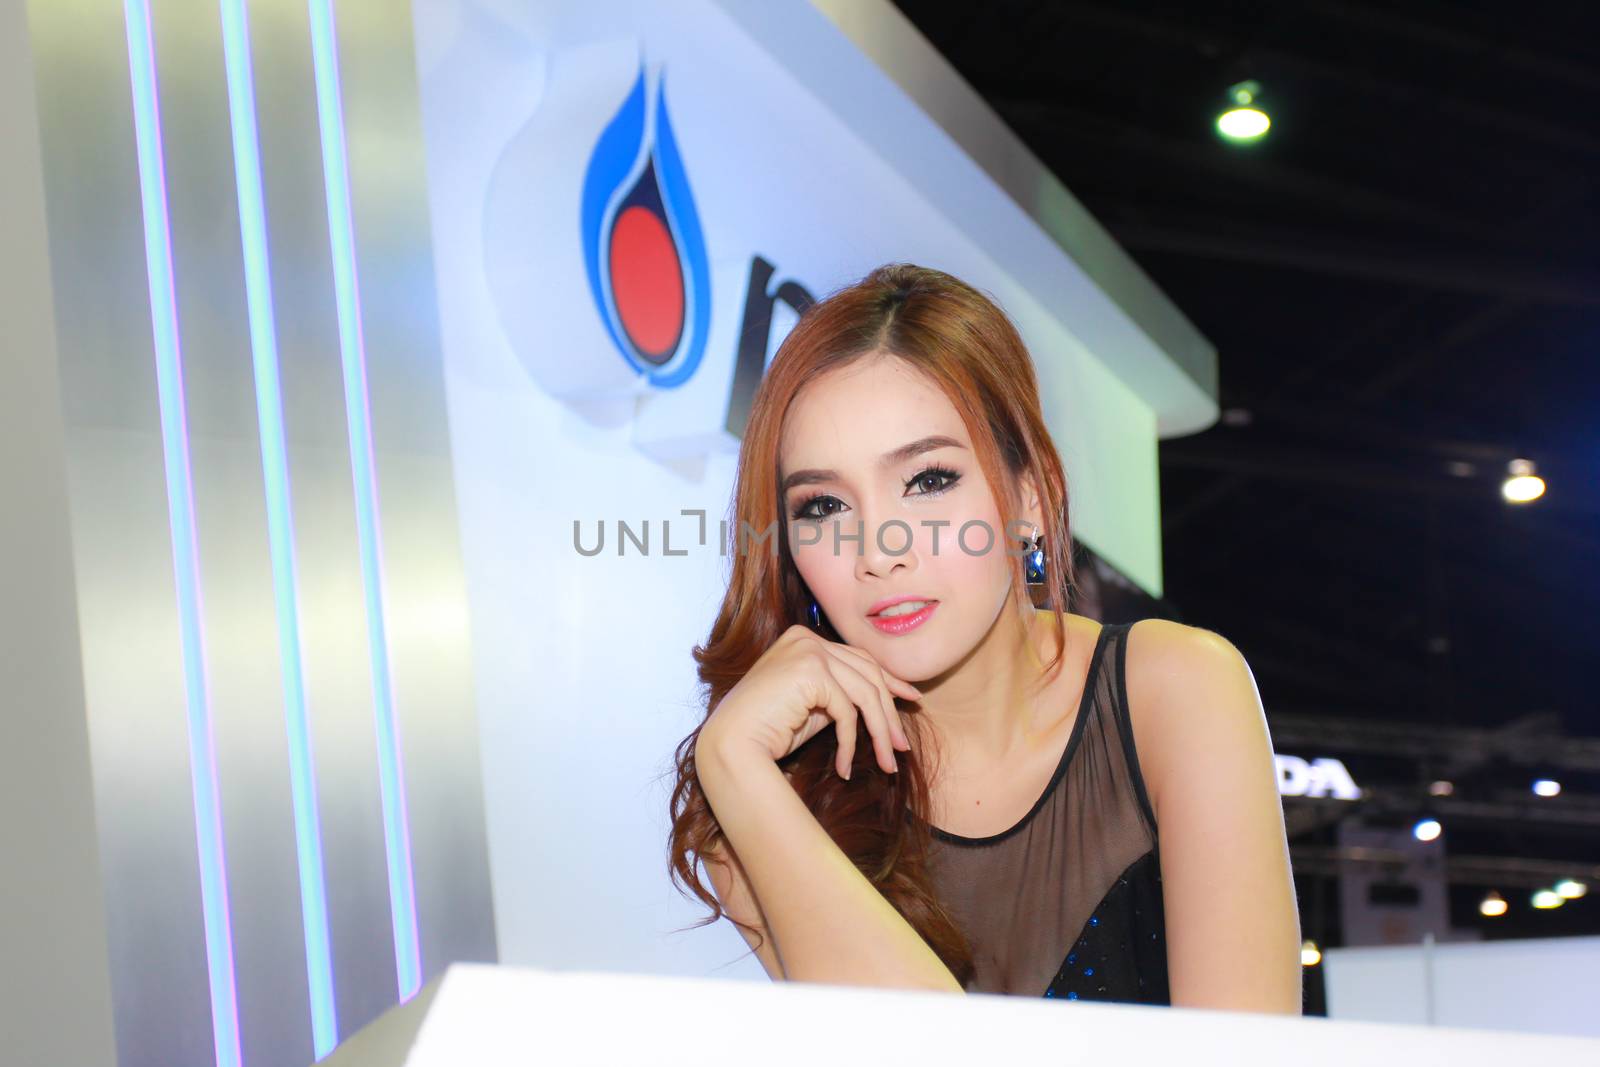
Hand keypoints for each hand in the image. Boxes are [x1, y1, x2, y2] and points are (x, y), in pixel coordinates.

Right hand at [698, 625, 921, 778]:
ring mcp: (808, 650)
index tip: (910, 700)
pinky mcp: (810, 670)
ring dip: (879, 732)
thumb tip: (885, 701)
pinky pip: (847, 711)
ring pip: (864, 692)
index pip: (859, 658)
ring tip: (887, 762)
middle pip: (867, 673)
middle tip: (901, 747)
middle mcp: (807, 638)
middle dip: (889, 713)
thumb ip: (841, 695)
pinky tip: (845, 767)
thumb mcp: (813, 707)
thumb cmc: (767, 731)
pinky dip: (851, 742)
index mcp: (805, 639)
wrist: (730, 745)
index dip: (889, 681)